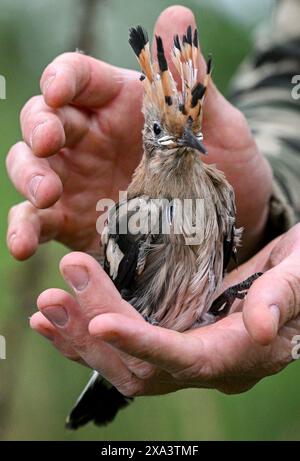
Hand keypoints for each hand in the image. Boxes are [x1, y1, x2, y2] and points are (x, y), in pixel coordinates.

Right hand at [6, 6, 271, 261]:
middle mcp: (92, 139)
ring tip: (45, 194)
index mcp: (121, 105)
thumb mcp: (221, 128)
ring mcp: (79, 181)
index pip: (78, 78)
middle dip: (38, 128)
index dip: (62, 79)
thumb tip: (176, 17)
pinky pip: (40, 221)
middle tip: (47, 143)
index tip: (59, 91)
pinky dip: (25, 229)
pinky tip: (23, 244)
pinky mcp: (74, 221)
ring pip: (31, 168)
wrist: (235, 224)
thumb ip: (191, 84)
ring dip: (27, 177)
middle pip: (44, 120)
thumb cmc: (229, 168)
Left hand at [30, 224, 299, 395]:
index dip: (142, 343)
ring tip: (47, 307)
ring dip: (80, 338)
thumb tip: (260, 328)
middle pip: (142, 366)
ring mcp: (186, 354)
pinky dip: (87, 335)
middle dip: (94, 331)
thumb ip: (282, 298)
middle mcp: (207, 364)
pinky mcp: (172, 337)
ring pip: (124, 365)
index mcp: (240, 353)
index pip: (185, 359)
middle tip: (57, 291)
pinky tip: (60, 318)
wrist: (296, 278)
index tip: (99, 323)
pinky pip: (124, 348)